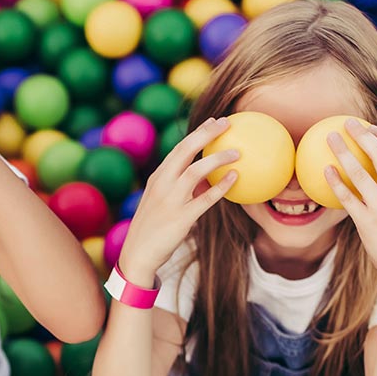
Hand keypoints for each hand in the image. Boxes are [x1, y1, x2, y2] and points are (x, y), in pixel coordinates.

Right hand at [115, 116, 237, 284]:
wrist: (138, 254)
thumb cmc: (152, 227)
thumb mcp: (160, 200)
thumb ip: (178, 186)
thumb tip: (207, 177)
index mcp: (158, 177)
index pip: (179, 148)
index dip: (198, 132)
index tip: (214, 121)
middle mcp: (163, 184)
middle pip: (186, 150)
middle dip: (207, 133)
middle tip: (227, 123)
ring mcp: (171, 200)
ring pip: (196, 171)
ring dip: (218, 158)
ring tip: (238, 153)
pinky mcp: (181, 218)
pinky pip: (205, 199)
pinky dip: (221, 186)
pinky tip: (235, 178)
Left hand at [323, 120, 376, 290]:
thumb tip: (376, 174)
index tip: (370, 127)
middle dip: (363, 134)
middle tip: (345, 123)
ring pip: (361, 173)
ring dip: (343, 152)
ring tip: (329, 139)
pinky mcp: (367, 222)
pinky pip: (347, 197)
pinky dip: (335, 181)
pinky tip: (324, 171)